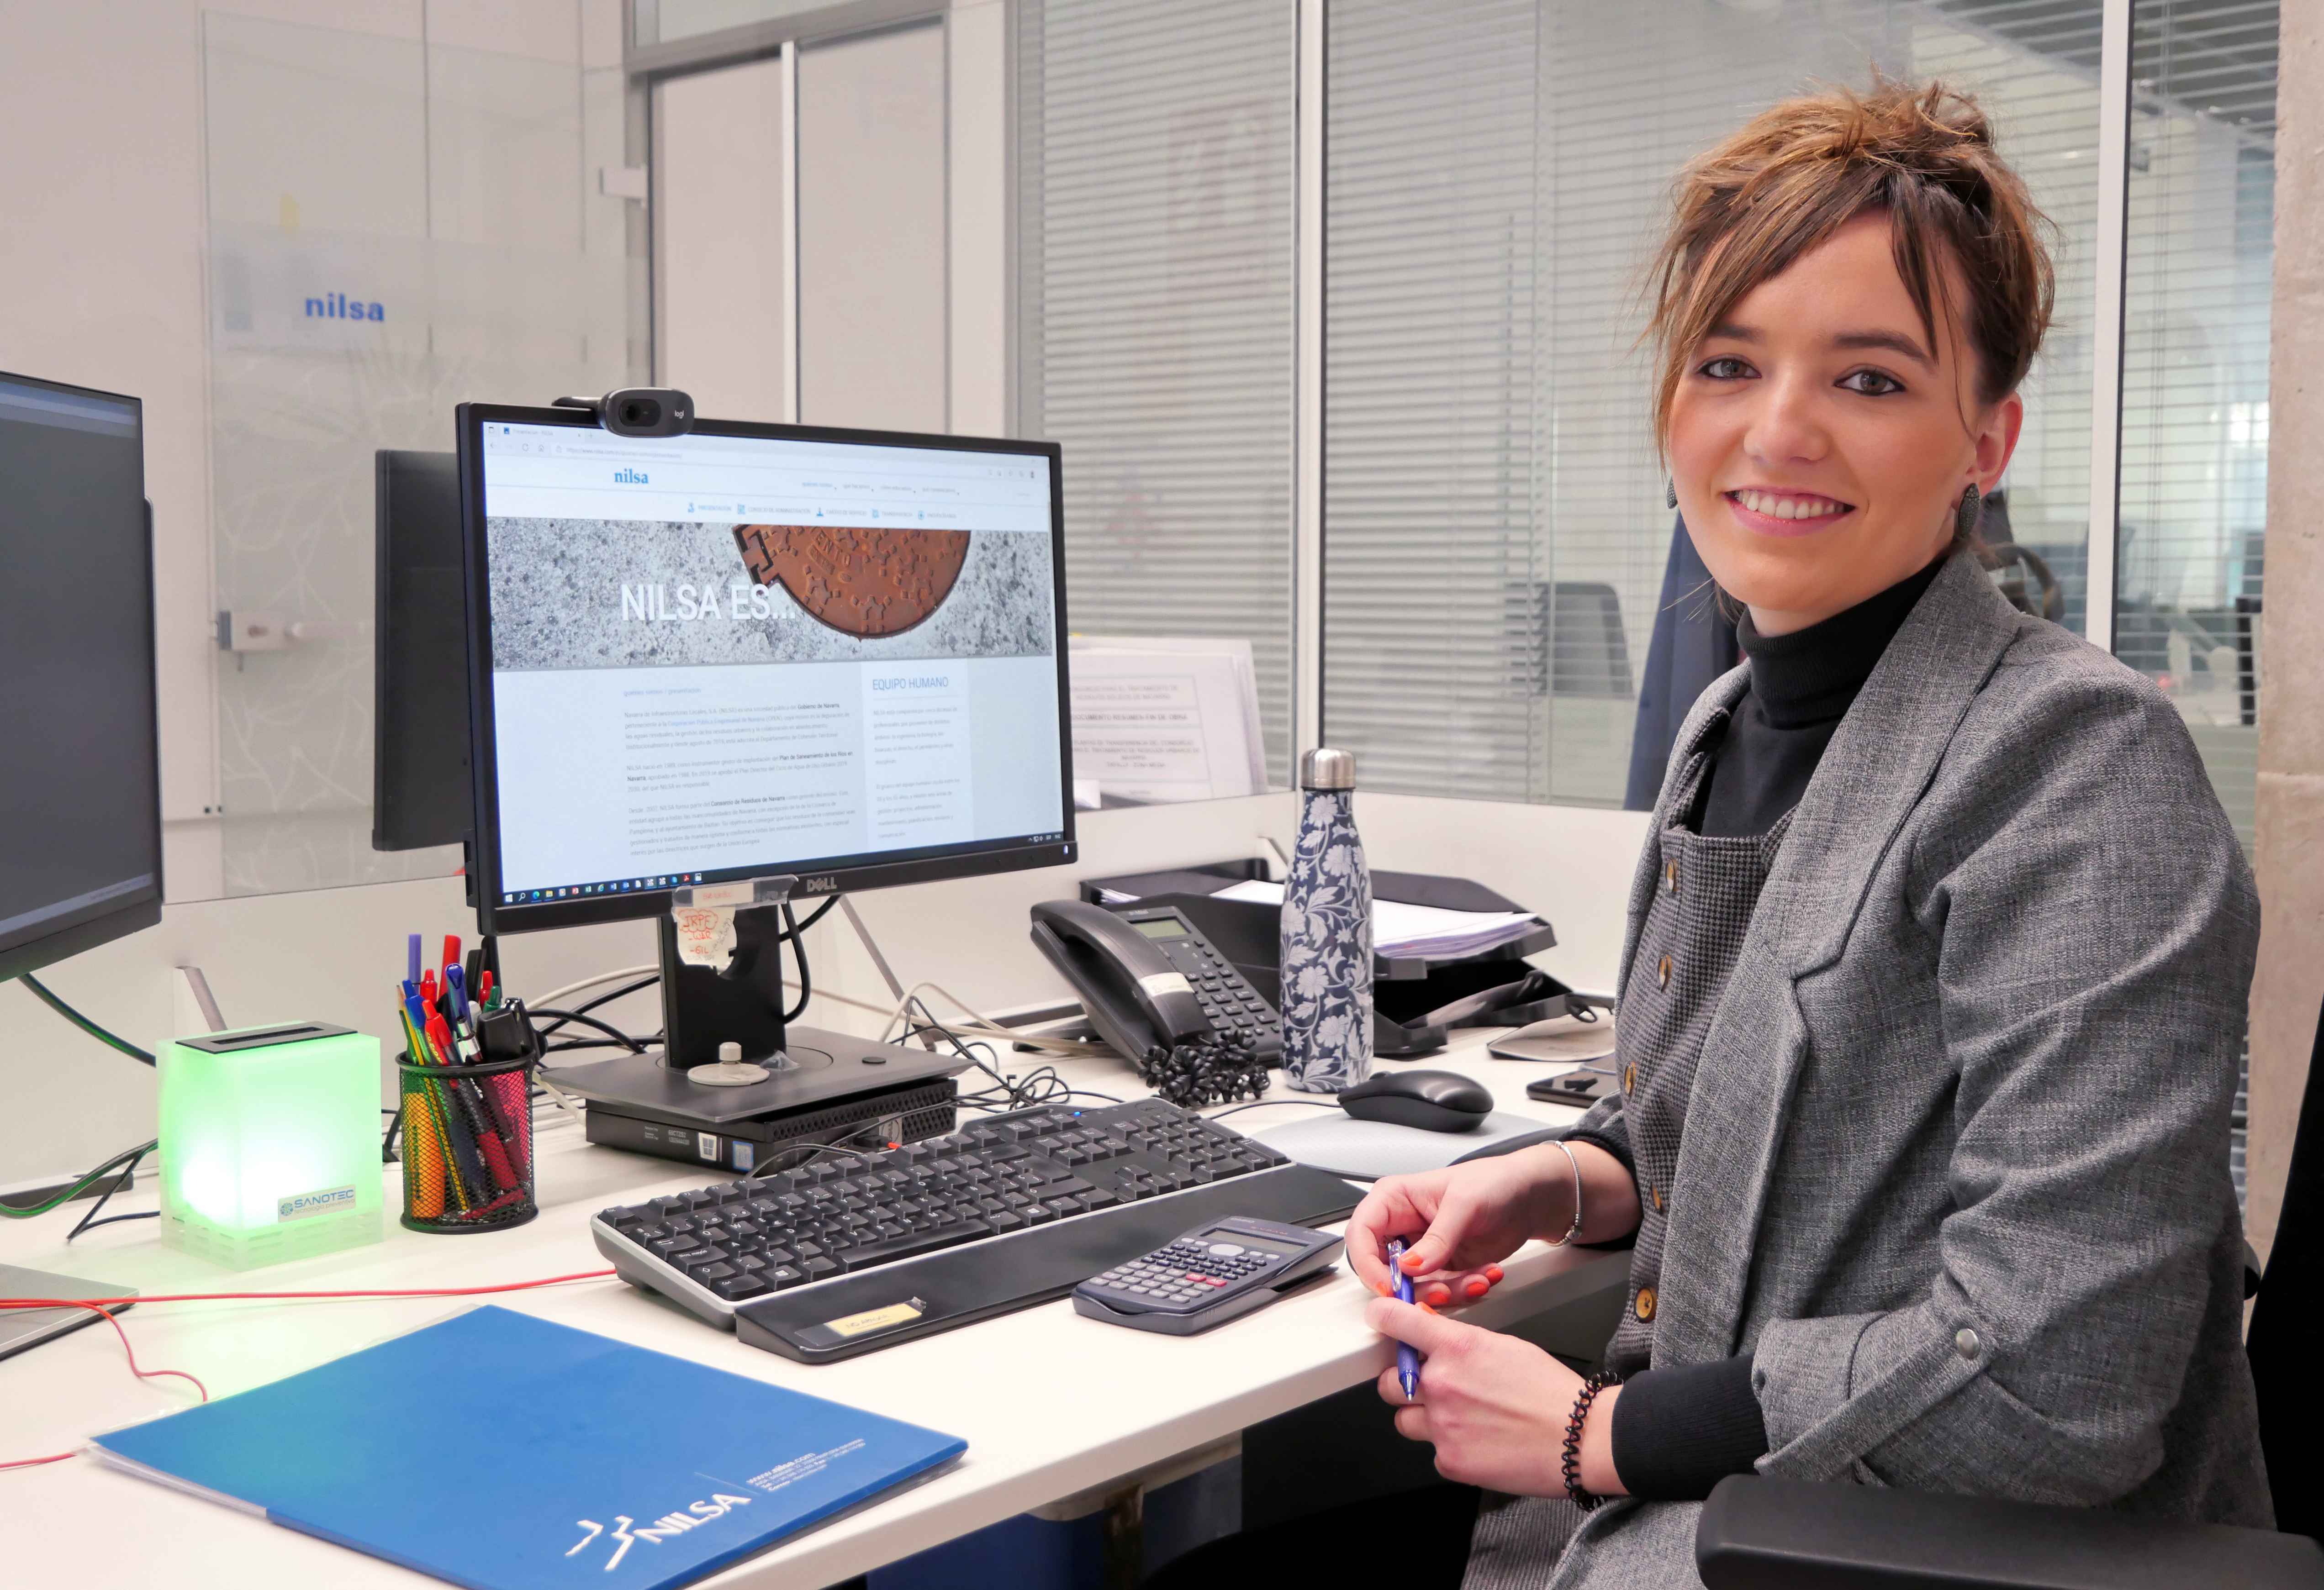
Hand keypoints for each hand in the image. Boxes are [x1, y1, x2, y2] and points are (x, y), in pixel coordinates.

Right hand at [1345, 1146, 1570, 1306]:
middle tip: (1442, 1290)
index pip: (1361, 1234)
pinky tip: (1484, 1275)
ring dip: (1444, 1290)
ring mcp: (1420, 1249)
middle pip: (1381, 1268)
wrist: (1528, 1198)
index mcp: (1394, 1199)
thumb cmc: (1495, 1183)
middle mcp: (1401, 1226)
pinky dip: (1462, 1291)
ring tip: (1476, 1278)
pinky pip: (1439, 1290)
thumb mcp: (1464, 1205)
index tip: (1390, 1287)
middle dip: (1411, 1286)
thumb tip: (1409, 1267)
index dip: (1368, 1264)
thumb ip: (1436, 1238)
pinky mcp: (1440, 1267)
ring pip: (1412, 1286)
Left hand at [1368, 1295, 1625, 1497]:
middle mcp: (1441, 1384)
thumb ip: (1460, 1344)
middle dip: (1405, 1383)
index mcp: (1456, 1347)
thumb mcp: (1503, 1346)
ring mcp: (1442, 1426)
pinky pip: (1433, 1452)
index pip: (1395, 1321)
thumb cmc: (1550, 1391)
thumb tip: (1433, 1342)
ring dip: (1423, 1418)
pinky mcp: (1450, 1461)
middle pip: (1389, 1382)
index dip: (1382, 1318)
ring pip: (1405, 1421)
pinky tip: (1477, 1442)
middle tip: (1430, 1386)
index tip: (1381, 1320)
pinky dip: (1449, 1448)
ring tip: (1459, 1418)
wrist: (1580, 1438)